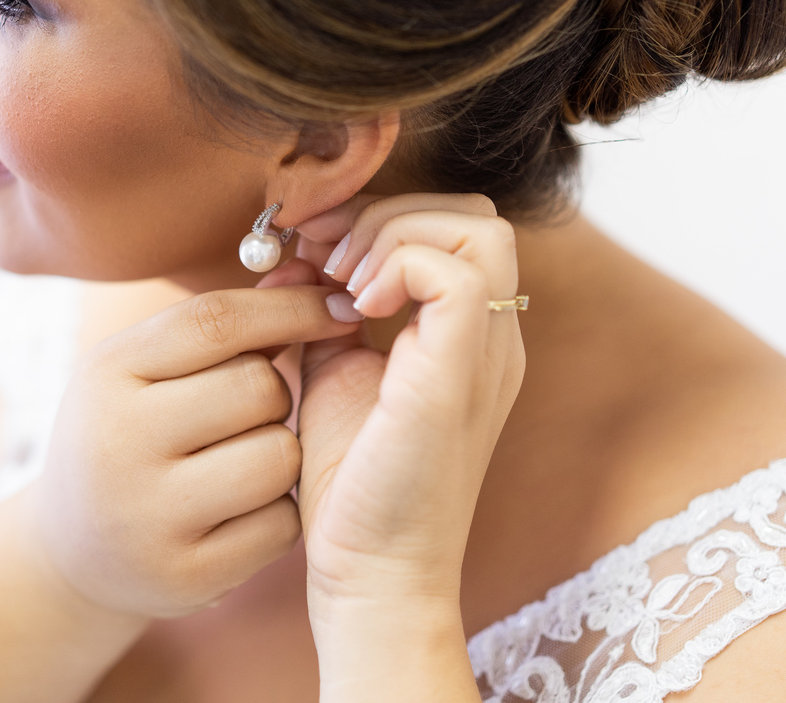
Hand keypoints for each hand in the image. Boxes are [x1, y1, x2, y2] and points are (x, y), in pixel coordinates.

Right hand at [26, 285, 362, 619]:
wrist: (73, 552)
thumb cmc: (128, 435)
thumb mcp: (147, 369)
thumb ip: (225, 324)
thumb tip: (308, 272)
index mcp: (106, 373)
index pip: (216, 321)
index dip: (292, 307)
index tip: (340, 304)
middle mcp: (118, 442)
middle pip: (259, 388)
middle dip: (273, 394)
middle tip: (245, 413)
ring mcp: (149, 517)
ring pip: (280, 457)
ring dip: (281, 454)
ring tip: (241, 461)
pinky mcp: (184, 577)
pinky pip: (281, 525)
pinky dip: (278, 513)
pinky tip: (240, 512)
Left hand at [289, 193, 526, 606]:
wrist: (370, 572)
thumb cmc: (353, 485)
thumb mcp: (335, 375)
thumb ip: (326, 313)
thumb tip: (294, 257)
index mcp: (467, 339)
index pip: (455, 229)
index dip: (383, 216)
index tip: (315, 242)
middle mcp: (491, 340)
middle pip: (475, 216)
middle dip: (389, 213)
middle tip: (326, 255)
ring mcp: (484, 357)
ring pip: (478, 230)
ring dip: (394, 235)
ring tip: (342, 281)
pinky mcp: (457, 378)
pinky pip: (457, 277)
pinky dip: (399, 268)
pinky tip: (355, 308)